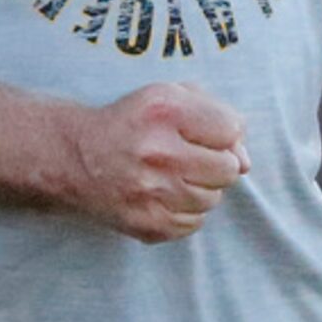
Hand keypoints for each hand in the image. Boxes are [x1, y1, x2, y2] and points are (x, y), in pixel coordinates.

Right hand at [68, 82, 249, 242]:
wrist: (74, 158)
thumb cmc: (131, 123)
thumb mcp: (168, 97)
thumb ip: (216, 114)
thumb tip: (246, 162)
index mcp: (163, 111)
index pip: (231, 129)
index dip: (220, 133)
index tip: (198, 133)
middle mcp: (157, 151)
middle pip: (228, 169)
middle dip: (213, 163)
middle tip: (185, 157)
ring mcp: (152, 192)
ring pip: (213, 199)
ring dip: (199, 188)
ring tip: (170, 176)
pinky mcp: (148, 224)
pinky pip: (194, 222)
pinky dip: (184, 211)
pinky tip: (161, 195)